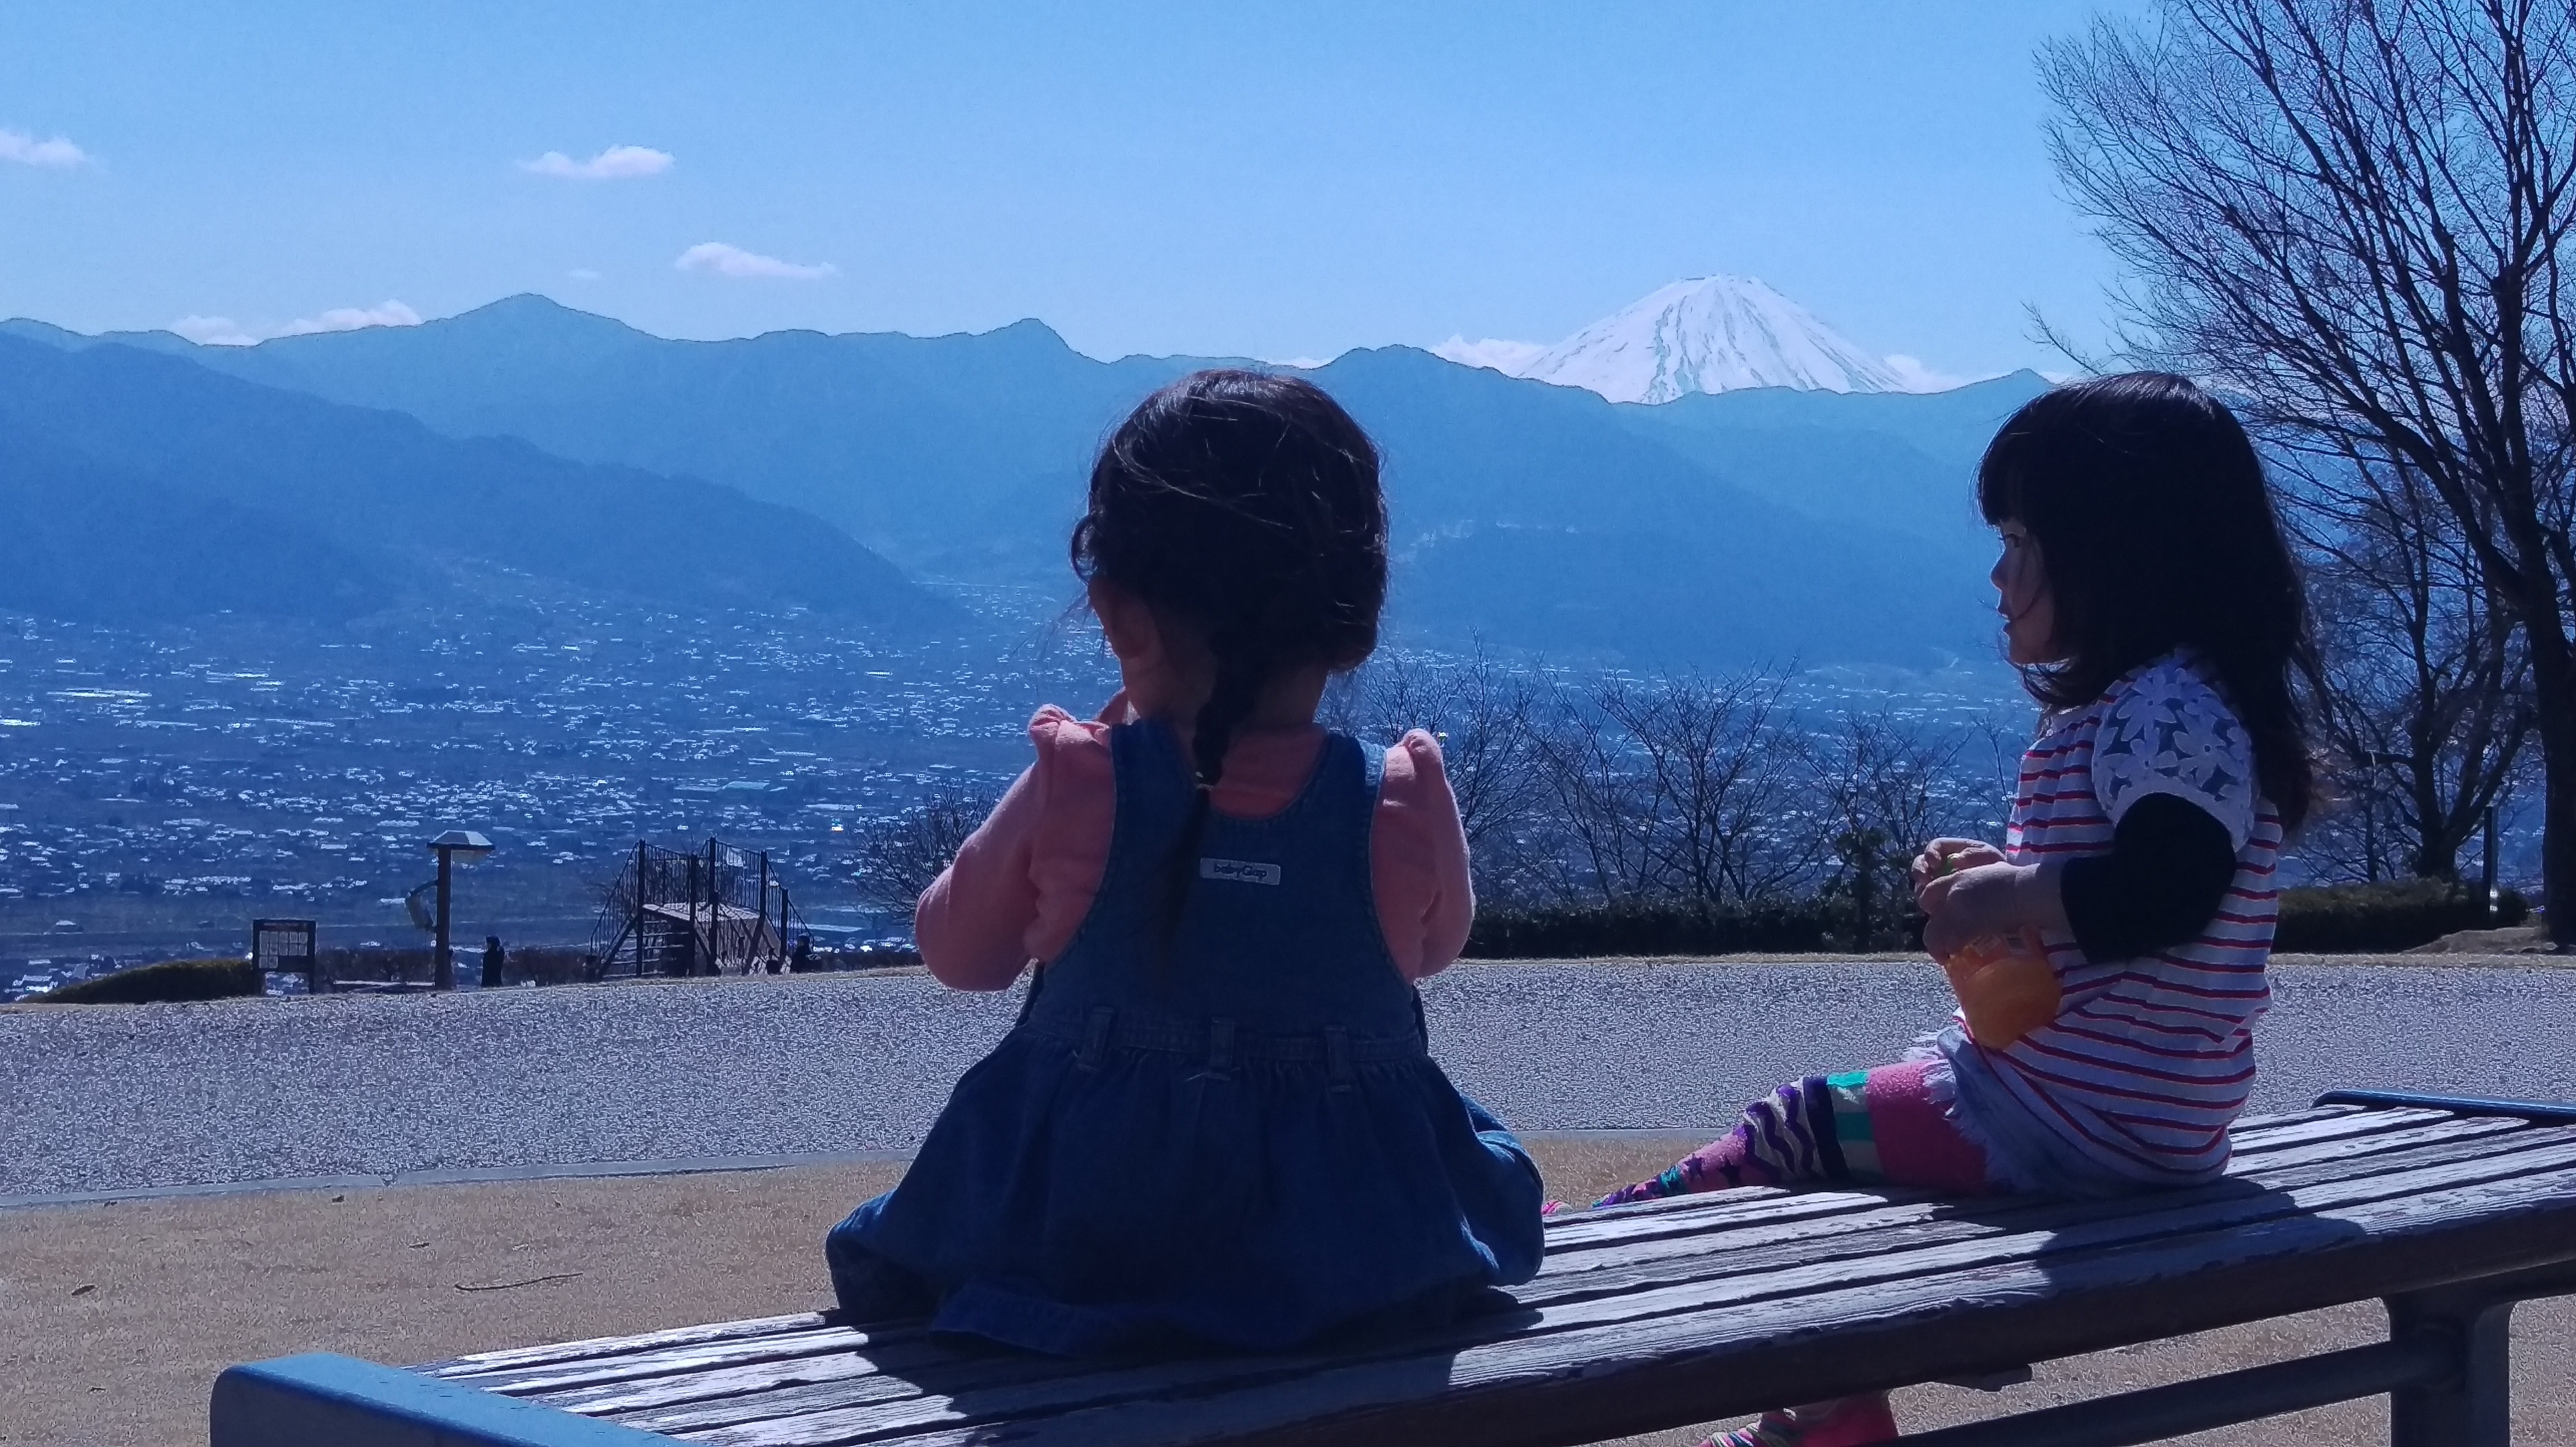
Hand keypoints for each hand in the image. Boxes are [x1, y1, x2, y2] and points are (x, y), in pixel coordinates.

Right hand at [1911, 837, 2005, 901]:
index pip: (1934, 847)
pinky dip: (1928, 900)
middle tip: (1924, 879)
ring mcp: (1939, 881)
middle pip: (1921, 863)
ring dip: (1921, 886)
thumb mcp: (1989, 856)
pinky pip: (1928, 898)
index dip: (1930, 853)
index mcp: (1952, 850)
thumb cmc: (1996, 867)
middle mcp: (1941, 864)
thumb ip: (1974, 854)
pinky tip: (1935, 905)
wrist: (2005, 887)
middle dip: (1919, 870)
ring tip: (1927, 893)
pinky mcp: (1939, 897)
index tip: (1935, 863)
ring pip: (1921, 882)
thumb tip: (1955, 861)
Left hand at [1918, 858, 2069, 960]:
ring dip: (1938, 948)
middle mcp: (1951, 895)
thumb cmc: (2015, 879)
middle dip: (1932, 936)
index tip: (1938, 920)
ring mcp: (1958, 911)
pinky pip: (1951, 943)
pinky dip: (1952, 951)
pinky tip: (1957, 955)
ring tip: (1945, 957)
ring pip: (1933, 935)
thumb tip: (1980, 890)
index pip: (1927, 894)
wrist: (2025, 890)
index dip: (1930, 909)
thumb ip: (1976, 878)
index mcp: (1956, 880)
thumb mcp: (1988, 871)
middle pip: (1929, 919)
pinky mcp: (1969, 926)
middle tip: (1940, 948)